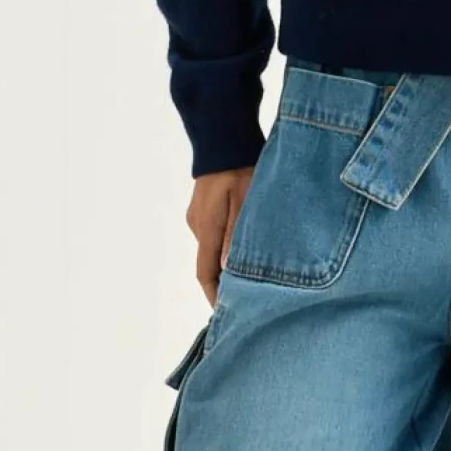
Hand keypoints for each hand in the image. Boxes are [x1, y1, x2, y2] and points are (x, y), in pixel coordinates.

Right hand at [187, 163, 256, 305]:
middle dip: (224, 283)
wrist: (224, 136)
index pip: (205, 274)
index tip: (227, 314)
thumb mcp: (245, 202)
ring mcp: (198, 215)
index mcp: (206, 228)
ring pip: (212, 248)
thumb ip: (236, 237)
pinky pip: (214, 233)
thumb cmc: (240, 168)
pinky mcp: (204, 207)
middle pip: (208, 264)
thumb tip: (229, 270)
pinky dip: (226, 246)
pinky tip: (244, 245)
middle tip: (247, 298)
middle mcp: (197, 225)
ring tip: (252, 274)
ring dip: (227, 262)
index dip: (215, 296)